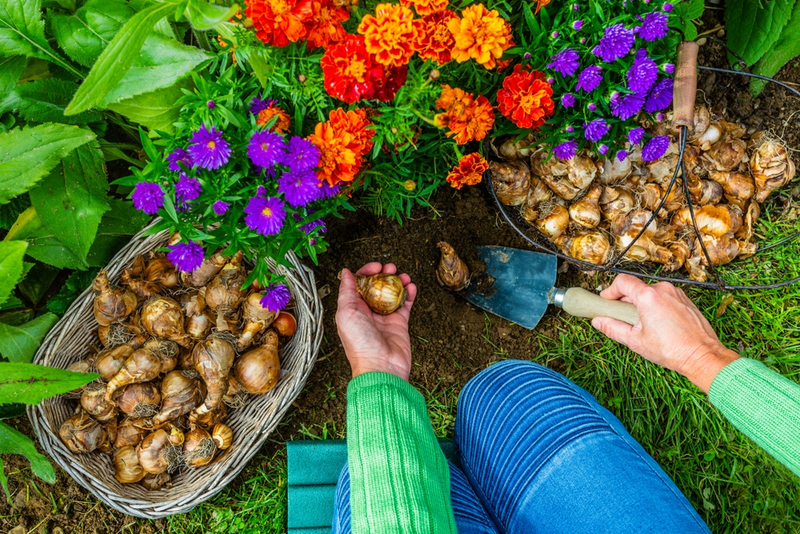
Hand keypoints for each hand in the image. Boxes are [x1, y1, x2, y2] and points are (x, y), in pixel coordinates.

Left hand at [336, 263, 416, 379]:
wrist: (381, 367)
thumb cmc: (360, 344)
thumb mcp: (346, 313)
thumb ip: (346, 291)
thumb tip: (345, 272)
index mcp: (353, 309)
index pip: (360, 284)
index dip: (367, 272)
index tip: (376, 266)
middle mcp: (368, 312)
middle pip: (377, 286)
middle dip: (384, 274)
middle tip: (390, 267)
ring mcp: (385, 318)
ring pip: (393, 293)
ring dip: (398, 281)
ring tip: (403, 275)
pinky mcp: (400, 323)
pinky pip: (406, 304)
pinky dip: (410, 294)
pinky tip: (412, 286)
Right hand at [591, 274, 738, 392]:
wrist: (702, 355)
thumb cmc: (671, 349)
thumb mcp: (635, 341)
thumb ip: (612, 328)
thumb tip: (598, 321)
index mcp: (648, 296)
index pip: (622, 281)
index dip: (611, 290)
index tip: (607, 301)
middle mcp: (663, 290)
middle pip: (637, 288)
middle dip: (626, 300)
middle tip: (622, 317)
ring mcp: (676, 293)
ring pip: (651, 293)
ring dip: (642, 303)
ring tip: (642, 323)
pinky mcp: (685, 300)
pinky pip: (665, 297)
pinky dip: (657, 305)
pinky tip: (658, 323)